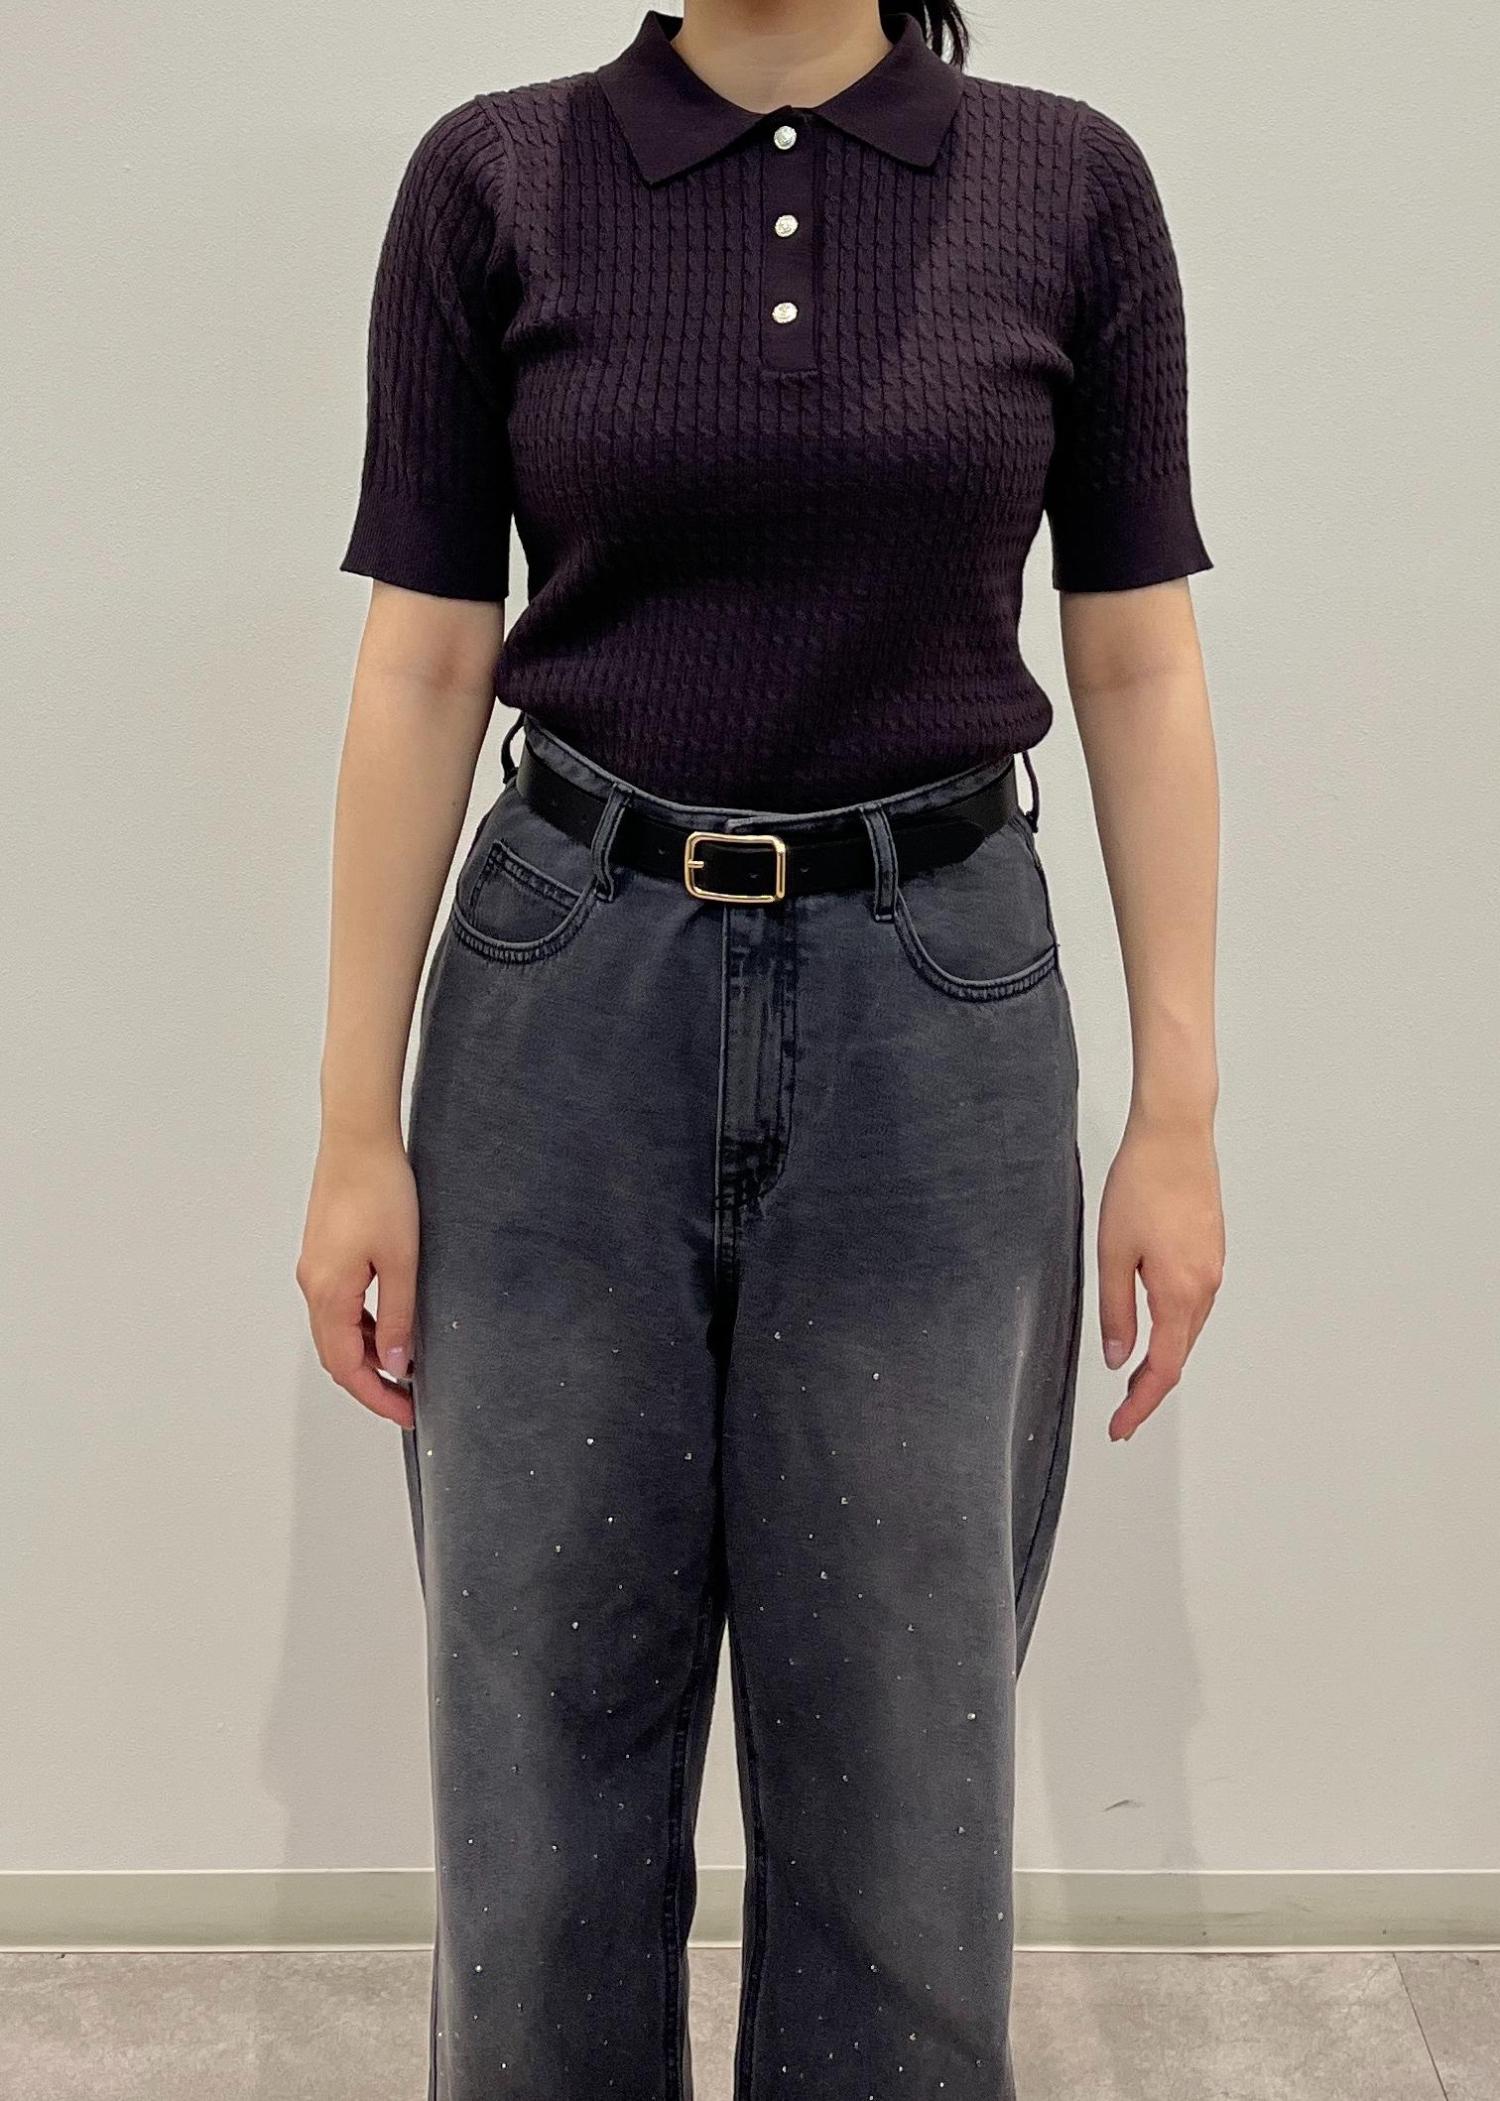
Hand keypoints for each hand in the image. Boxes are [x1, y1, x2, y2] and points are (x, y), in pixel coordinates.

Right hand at [296, 1130, 419, 1427]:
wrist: (359, 1139)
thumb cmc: (381, 1190)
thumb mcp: (401, 1260)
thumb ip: (398, 1315)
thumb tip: (396, 1363)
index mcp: (328, 1293)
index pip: (347, 1366)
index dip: (376, 1397)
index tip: (407, 1415)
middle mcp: (314, 1285)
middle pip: (336, 1354)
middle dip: (371, 1384)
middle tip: (408, 1402)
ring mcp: (315, 1269)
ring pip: (337, 1330)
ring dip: (366, 1354)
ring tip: (404, 1368)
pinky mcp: (324, 1253)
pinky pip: (339, 1305)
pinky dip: (361, 1326)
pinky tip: (389, 1324)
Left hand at [1097, 1113, 1223, 1440]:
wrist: (1176, 1135)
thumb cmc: (1142, 1185)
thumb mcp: (1112, 1252)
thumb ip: (1116, 1311)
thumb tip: (1119, 1359)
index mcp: (1180, 1292)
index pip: (1164, 1369)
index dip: (1141, 1404)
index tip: (1120, 1427)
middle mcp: (1205, 1286)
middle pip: (1180, 1354)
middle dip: (1150, 1387)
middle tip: (1121, 1413)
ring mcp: (1213, 1268)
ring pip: (1188, 1330)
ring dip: (1163, 1357)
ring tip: (1132, 1377)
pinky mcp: (1211, 1250)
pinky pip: (1194, 1304)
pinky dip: (1173, 1327)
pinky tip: (1153, 1326)